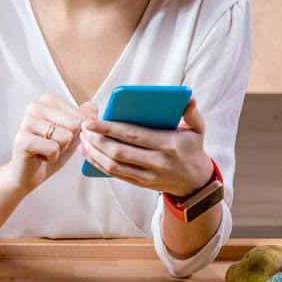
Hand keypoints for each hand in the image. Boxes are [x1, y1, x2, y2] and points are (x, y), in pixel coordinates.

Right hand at [7, 94, 96, 192]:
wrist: (30, 172)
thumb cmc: (49, 150)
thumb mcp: (73, 132)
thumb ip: (85, 117)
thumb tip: (93, 109)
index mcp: (48, 100)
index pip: (80, 114)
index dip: (78, 132)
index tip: (62, 135)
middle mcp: (35, 107)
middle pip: (74, 124)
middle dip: (69, 141)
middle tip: (53, 144)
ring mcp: (27, 122)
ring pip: (65, 137)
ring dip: (60, 149)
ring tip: (46, 149)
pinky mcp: (24, 139)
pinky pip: (53, 149)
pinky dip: (51, 157)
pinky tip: (40, 156)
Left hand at [78, 98, 212, 196]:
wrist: (196, 183)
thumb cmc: (192, 150)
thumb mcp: (198, 130)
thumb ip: (192, 113)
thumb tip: (189, 97)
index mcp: (168, 144)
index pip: (133, 135)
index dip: (109, 128)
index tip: (91, 122)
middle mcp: (156, 162)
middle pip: (119, 151)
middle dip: (97, 140)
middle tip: (84, 128)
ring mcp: (147, 176)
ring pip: (113, 166)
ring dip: (94, 153)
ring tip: (83, 140)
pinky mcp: (141, 184)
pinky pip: (115, 175)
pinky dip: (98, 164)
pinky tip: (88, 154)